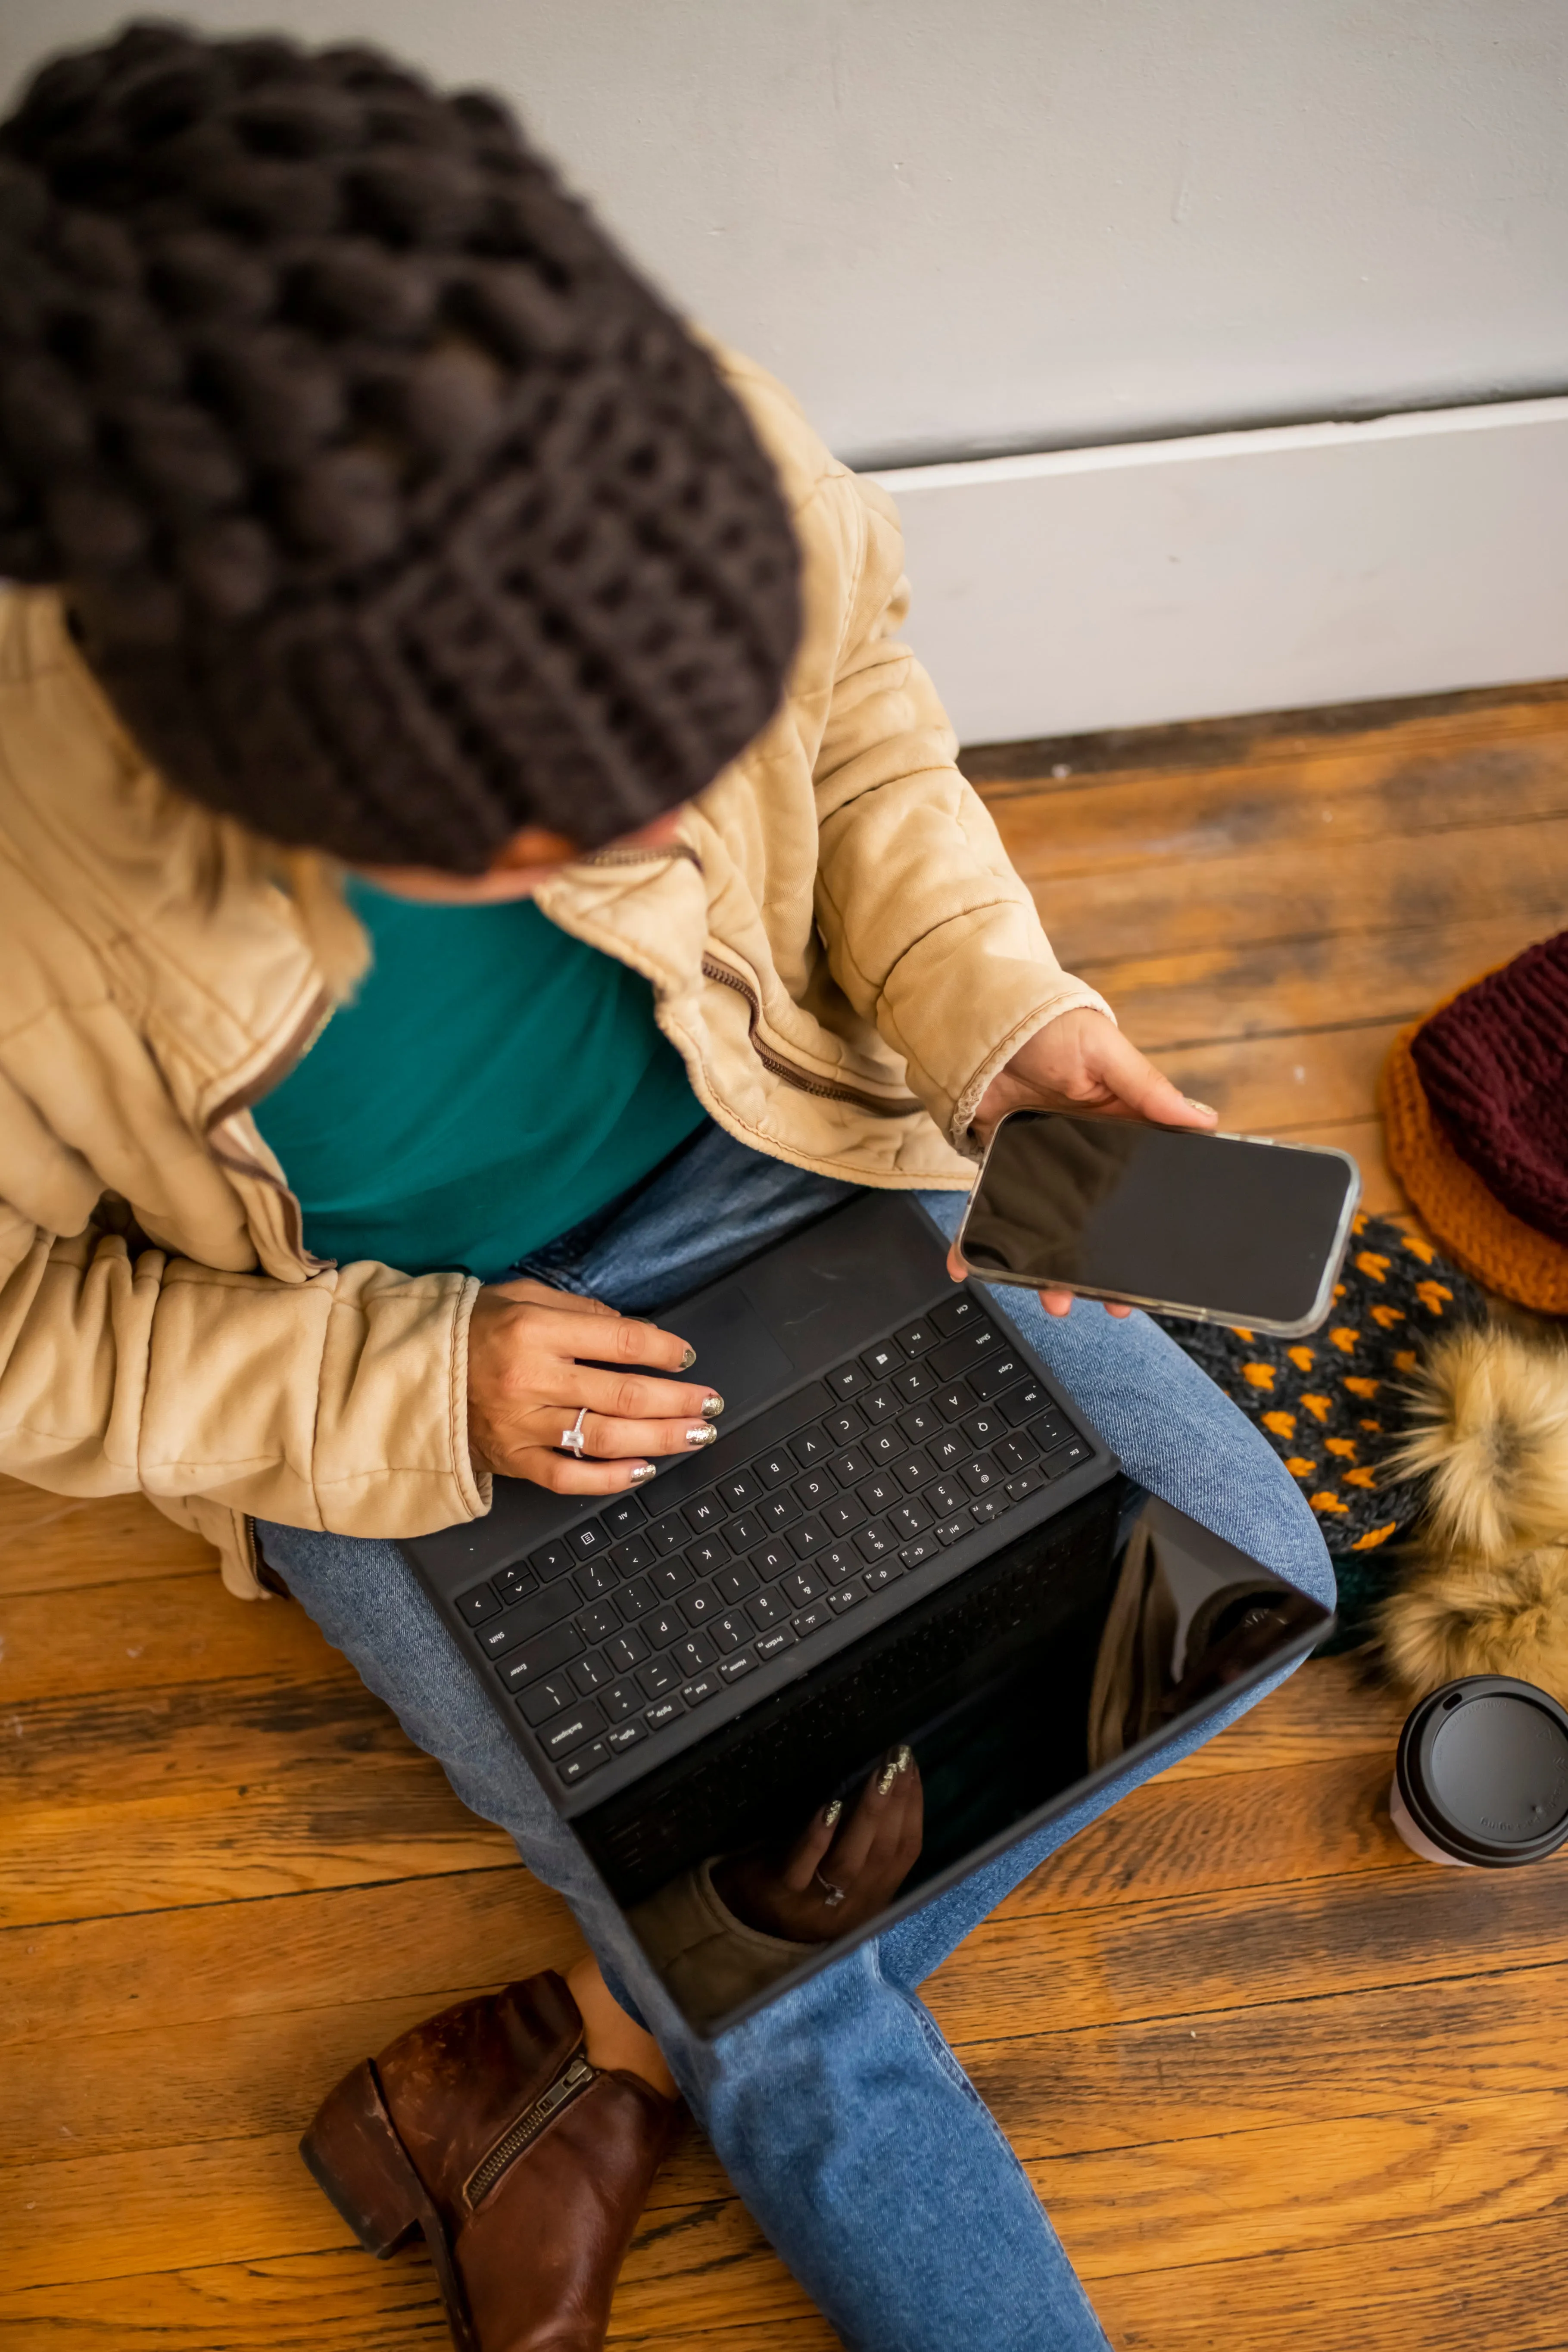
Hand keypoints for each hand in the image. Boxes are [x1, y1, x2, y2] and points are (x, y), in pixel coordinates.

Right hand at [466, 1277, 721, 1491]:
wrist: (409, 1370)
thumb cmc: (470, 1328)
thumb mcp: (521, 1295)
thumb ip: (579, 1310)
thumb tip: (632, 1330)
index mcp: (535, 1331)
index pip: (620, 1342)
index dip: (663, 1350)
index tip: (686, 1356)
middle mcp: (530, 1379)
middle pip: (624, 1395)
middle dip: (678, 1400)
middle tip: (711, 1403)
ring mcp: (521, 1425)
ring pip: (605, 1438)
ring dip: (660, 1439)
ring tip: (696, 1434)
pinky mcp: (512, 1460)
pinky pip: (567, 1477)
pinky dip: (609, 1478)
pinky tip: (644, 1470)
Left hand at [712, 1746, 923, 1942]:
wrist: (741, 1916)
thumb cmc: (797, 1880)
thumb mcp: (840, 1869)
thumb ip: (863, 1839)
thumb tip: (888, 1782)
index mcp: (871, 1898)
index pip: (903, 1854)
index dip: (913, 1811)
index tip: (912, 1769)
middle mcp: (849, 1906)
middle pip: (881, 1855)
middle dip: (895, 1804)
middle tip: (899, 1761)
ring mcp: (813, 1902)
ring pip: (849, 1862)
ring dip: (867, 1815)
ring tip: (878, 1776)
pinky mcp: (779, 1892)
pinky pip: (802, 1867)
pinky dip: (819, 1836)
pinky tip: (831, 1806)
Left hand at [956, 1006, 1218, 1318]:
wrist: (980, 1011)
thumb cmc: (1050, 1022)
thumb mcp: (1104, 1050)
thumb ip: (1148, 1089)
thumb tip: (1204, 1121)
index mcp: (1118, 1130)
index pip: (1142, 1189)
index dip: (1148, 1233)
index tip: (1154, 1276)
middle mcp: (1081, 1154)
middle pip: (1094, 1221)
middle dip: (1100, 1267)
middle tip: (1110, 1303)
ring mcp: (1038, 1163)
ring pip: (1045, 1226)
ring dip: (1045, 1265)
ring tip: (1052, 1297)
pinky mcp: (997, 1162)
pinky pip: (990, 1207)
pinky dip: (976, 1238)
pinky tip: (967, 1263)